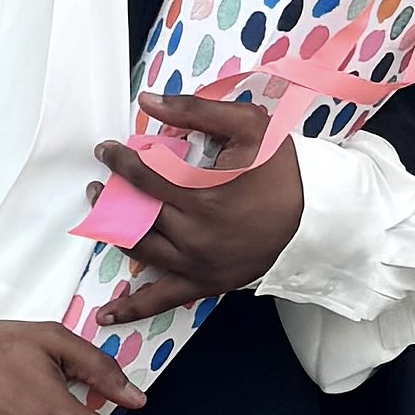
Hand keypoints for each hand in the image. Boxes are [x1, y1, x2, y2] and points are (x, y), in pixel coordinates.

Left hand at [92, 90, 303, 324]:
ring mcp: (197, 264)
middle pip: (138, 214)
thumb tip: (148, 100)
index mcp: (200, 197)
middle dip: (112, 197)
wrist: (316, 215)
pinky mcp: (206, 283)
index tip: (106, 151)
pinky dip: (133, 307)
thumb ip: (196, 110)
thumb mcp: (247, 125)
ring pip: (142, 251)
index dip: (119, 162)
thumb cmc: (281, 167)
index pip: (144, 177)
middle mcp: (194, 235)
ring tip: (100, 218)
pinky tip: (107, 315)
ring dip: (115, 234)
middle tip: (98, 185)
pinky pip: (162, 299)